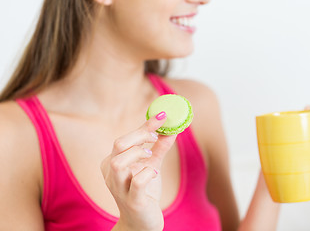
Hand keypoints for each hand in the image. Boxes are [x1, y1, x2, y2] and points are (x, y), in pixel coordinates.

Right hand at [101, 112, 176, 230]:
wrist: (141, 224)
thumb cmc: (143, 192)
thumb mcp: (151, 166)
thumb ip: (159, 148)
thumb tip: (171, 129)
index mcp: (112, 162)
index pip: (125, 138)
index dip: (145, 125)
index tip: (162, 115)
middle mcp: (111, 174)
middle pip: (118, 145)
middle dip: (139, 135)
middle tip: (155, 137)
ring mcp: (119, 188)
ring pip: (118, 163)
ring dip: (138, 153)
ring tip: (150, 156)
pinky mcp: (132, 201)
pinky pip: (136, 182)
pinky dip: (147, 173)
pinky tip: (153, 173)